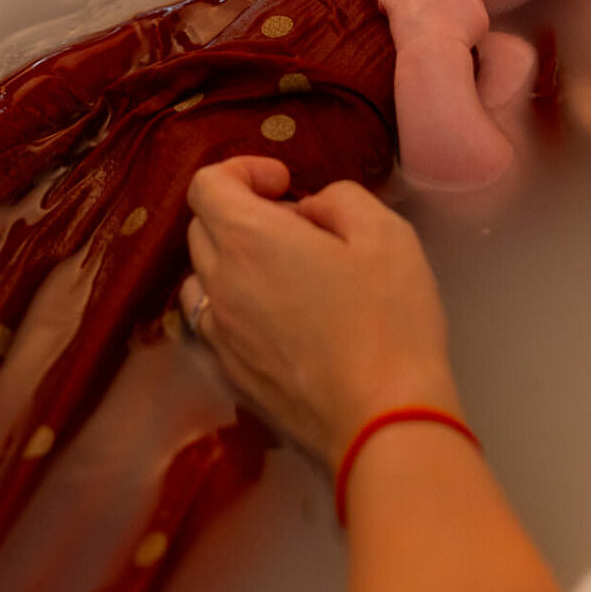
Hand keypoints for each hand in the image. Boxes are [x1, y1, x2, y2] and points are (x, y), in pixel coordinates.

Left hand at [180, 156, 459, 470]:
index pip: (206, 184)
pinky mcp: (230, 374)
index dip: (243, 171)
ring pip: (201, 278)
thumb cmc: (389, 320)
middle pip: (201, 227)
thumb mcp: (385, 233)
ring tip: (285, 274)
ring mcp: (220, 334)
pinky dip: (235, 305)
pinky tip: (283, 320)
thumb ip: (338, 199)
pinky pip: (215, 322)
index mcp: (248, 239)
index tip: (286, 184)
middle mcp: (219, 283)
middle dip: (242, 213)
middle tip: (299, 229)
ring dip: (232, 261)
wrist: (382, 420)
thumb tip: (308, 211)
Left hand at [379, 0, 490, 53]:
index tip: (462, 9)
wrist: (435, 47)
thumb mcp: (481, 20)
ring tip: (421, 27)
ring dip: (416, 2)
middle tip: (441, 21)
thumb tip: (465, 1)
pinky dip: (391, 7)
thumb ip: (474, 4)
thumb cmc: (462, 37)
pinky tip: (396, 20)